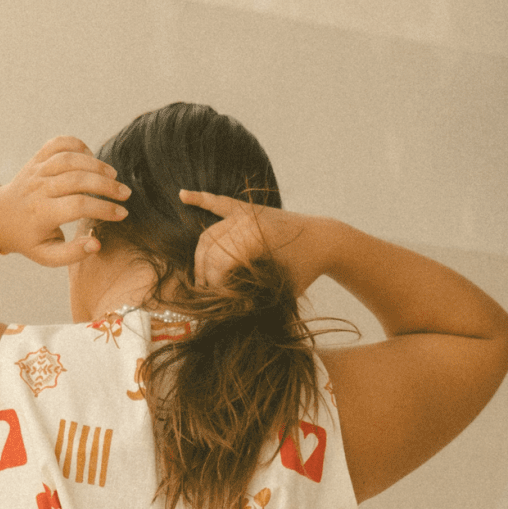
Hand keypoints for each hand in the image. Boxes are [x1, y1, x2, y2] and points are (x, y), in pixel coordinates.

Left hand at [0, 136, 128, 266]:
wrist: (1, 218)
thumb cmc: (29, 240)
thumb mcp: (48, 257)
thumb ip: (72, 254)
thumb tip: (96, 244)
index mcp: (42, 214)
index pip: (78, 206)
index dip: (103, 208)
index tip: (122, 214)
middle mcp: (39, 189)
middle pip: (78, 179)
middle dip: (106, 185)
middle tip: (125, 193)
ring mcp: (37, 170)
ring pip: (70, 159)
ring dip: (96, 164)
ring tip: (113, 176)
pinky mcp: (37, 158)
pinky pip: (59, 144)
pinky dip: (77, 145)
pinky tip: (91, 156)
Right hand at [179, 192, 333, 295]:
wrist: (325, 240)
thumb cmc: (305, 269)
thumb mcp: (280, 290)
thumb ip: (254, 299)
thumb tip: (227, 313)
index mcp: (253, 239)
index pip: (218, 266)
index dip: (215, 289)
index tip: (221, 305)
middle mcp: (245, 221)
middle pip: (208, 251)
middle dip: (204, 276)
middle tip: (208, 297)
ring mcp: (244, 212)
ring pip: (208, 234)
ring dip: (200, 257)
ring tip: (200, 279)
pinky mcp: (247, 208)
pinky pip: (218, 202)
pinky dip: (200, 198)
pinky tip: (183, 195)